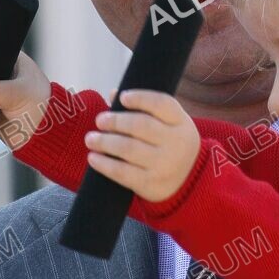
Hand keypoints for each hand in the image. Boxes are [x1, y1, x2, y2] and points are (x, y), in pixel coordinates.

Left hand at [85, 89, 200, 201]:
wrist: (188, 181)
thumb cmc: (169, 144)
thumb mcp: (167, 124)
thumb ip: (144, 108)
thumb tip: (113, 94)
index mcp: (181, 123)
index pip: (162, 104)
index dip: (140, 98)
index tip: (122, 97)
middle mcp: (176, 143)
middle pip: (141, 126)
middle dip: (116, 121)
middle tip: (100, 120)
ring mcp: (164, 165)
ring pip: (129, 149)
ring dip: (104, 142)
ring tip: (90, 139)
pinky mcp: (151, 184)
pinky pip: (123, 172)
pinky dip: (104, 164)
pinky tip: (93, 158)